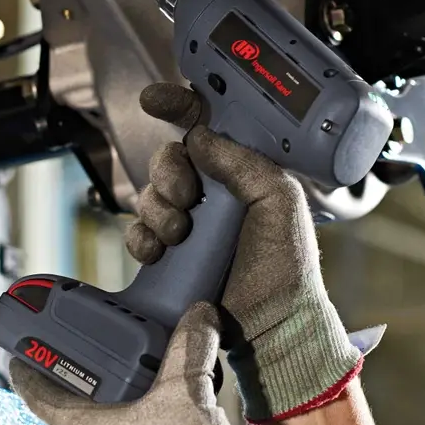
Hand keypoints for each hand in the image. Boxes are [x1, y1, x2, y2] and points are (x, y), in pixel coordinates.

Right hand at [125, 83, 381, 423]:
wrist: (273, 323)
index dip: (178, 105)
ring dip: (158, 210)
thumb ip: (244, 162)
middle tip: (186, 196)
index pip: (206, 124)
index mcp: (243, 170)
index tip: (154, 100)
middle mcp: (213, 191)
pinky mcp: (169, 254)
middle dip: (168, 172)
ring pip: (148, 195)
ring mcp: (188, 223)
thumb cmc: (287, 265)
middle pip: (168, 158)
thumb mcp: (280, 200)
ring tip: (180, 234)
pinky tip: (158, 251)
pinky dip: (141, 238)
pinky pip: (137, 232)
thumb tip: (201, 136)